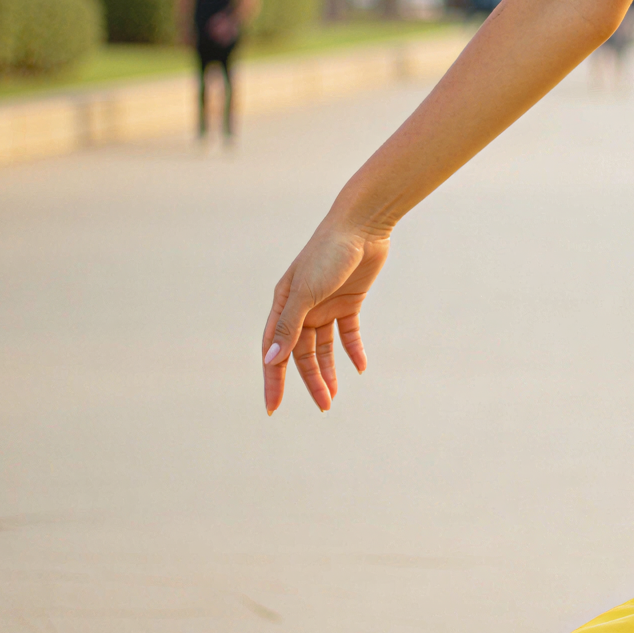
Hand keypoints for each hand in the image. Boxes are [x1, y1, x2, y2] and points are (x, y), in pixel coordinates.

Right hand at [261, 223, 388, 414]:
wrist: (362, 225)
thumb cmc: (328, 254)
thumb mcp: (306, 292)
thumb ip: (289, 326)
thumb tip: (271, 359)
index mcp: (284, 305)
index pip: (275, 350)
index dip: (274, 379)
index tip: (274, 407)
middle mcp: (303, 308)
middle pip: (302, 353)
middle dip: (310, 381)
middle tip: (324, 407)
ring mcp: (327, 305)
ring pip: (324, 347)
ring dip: (329, 371)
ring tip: (335, 396)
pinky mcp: (350, 301)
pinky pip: (349, 333)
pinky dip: (353, 350)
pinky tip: (361, 367)